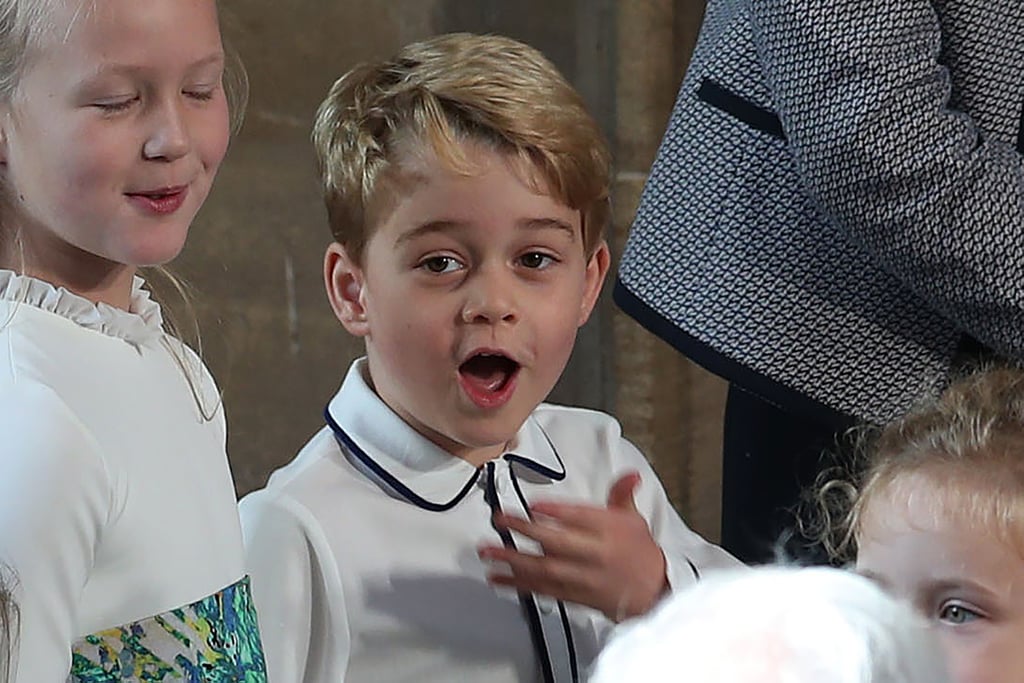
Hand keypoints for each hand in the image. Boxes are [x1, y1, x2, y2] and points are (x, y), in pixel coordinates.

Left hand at [477, 471, 667, 621]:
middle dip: (525, 530)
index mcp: (609, 531)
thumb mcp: (633, 518)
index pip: (581, 518)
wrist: (651, 590)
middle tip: (500, 520)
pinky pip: (542, 590)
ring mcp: (582, 577)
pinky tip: (497, 577)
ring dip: (513, 560)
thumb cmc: (638, 550)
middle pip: (557, 542)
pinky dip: (518, 584)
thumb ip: (622, 494)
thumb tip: (630, 474)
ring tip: (488, 551)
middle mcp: (594, 554)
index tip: (533, 504)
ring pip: (544, 568)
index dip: (557, 512)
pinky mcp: (573, 595)